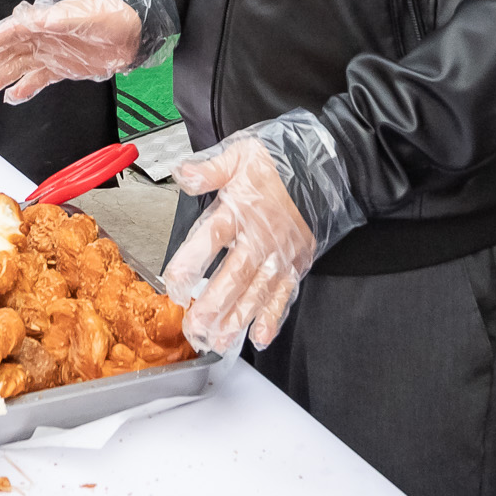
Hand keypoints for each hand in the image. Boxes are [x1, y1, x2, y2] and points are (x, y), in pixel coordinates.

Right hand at [0, 0, 143, 103]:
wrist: (136, 26)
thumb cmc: (112, 11)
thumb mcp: (85, 12)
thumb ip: (61, 18)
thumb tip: (39, 20)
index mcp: (44, 20)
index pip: (9, 31)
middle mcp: (43, 37)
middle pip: (7, 50)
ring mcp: (52, 52)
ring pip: (17, 66)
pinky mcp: (63, 67)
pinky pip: (37, 79)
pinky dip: (24, 88)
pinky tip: (11, 96)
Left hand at [167, 132, 319, 352]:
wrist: (322, 167)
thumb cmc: (278, 164)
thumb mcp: (239, 154)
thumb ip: (208, 169)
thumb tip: (182, 174)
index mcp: (240, 209)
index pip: (210, 239)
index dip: (190, 264)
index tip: (173, 284)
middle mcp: (260, 237)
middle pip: (234, 276)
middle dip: (213, 305)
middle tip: (195, 327)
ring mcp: (280, 255)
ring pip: (257, 293)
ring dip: (238, 319)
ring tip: (220, 340)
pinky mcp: (296, 264)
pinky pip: (284, 295)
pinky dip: (273, 318)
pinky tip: (260, 336)